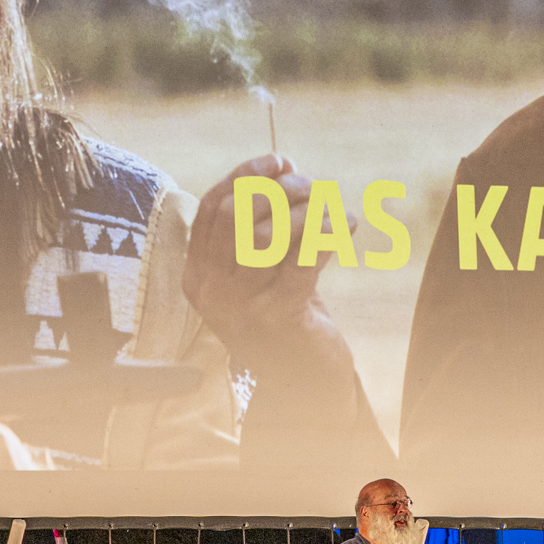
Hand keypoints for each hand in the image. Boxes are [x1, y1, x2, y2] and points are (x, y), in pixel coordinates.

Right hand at [183, 155, 352, 381]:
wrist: (302, 382)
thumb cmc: (283, 313)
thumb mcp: (258, 270)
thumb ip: (259, 224)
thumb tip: (284, 166)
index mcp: (197, 273)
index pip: (211, 206)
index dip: (246, 175)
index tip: (280, 161)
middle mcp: (210, 290)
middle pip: (234, 215)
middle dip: (275, 189)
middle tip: (309, 186)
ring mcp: (241, 306)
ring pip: (266, 234)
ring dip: (303, 210)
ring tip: (328, 206)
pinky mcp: (278, 317)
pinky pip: (303, 260)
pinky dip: (329, 234)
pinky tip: (347, 224)